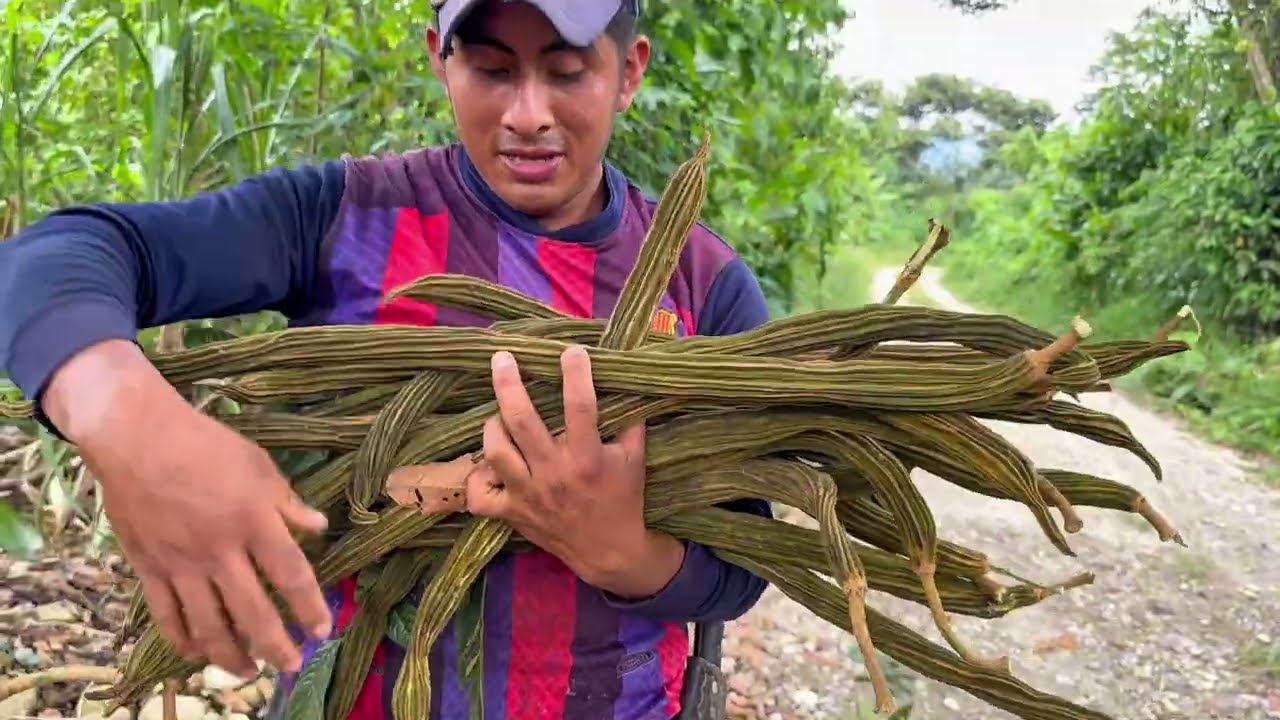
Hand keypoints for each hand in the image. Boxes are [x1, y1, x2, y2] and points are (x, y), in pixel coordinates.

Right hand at [44, 340, 331, 677]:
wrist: (136, 437)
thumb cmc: (205, 445)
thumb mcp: (258, 465)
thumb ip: (288, 502)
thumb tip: (318, 526)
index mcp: (253, 520)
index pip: (291, 574)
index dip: (309, 608)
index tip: (321, 631)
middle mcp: (219, 549)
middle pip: (253, 612)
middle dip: (275, 646)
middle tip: (290, 665)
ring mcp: (181, 562)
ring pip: (208, 625)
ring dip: (231, 655)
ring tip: (249, 671)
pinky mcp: (148, 567)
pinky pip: (167, 615)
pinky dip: (184, 640)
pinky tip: (198, 654)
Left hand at [466, 346, 684, 598]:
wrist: (609, 551)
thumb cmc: (623, 499)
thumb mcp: (634, 459)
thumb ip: (629, 421)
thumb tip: (624, 380)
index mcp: (587, 459)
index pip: (580, 407)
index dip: (576, 373)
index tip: (572, 350)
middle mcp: (554, 474)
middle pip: (521, 422)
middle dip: (509, 384)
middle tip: (502, 358)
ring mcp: (528, 496)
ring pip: (495, 452)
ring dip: (493, 426)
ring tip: (498, 414)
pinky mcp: (513, 514)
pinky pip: (479, 497)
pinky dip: (476, 479)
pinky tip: (485, 465)